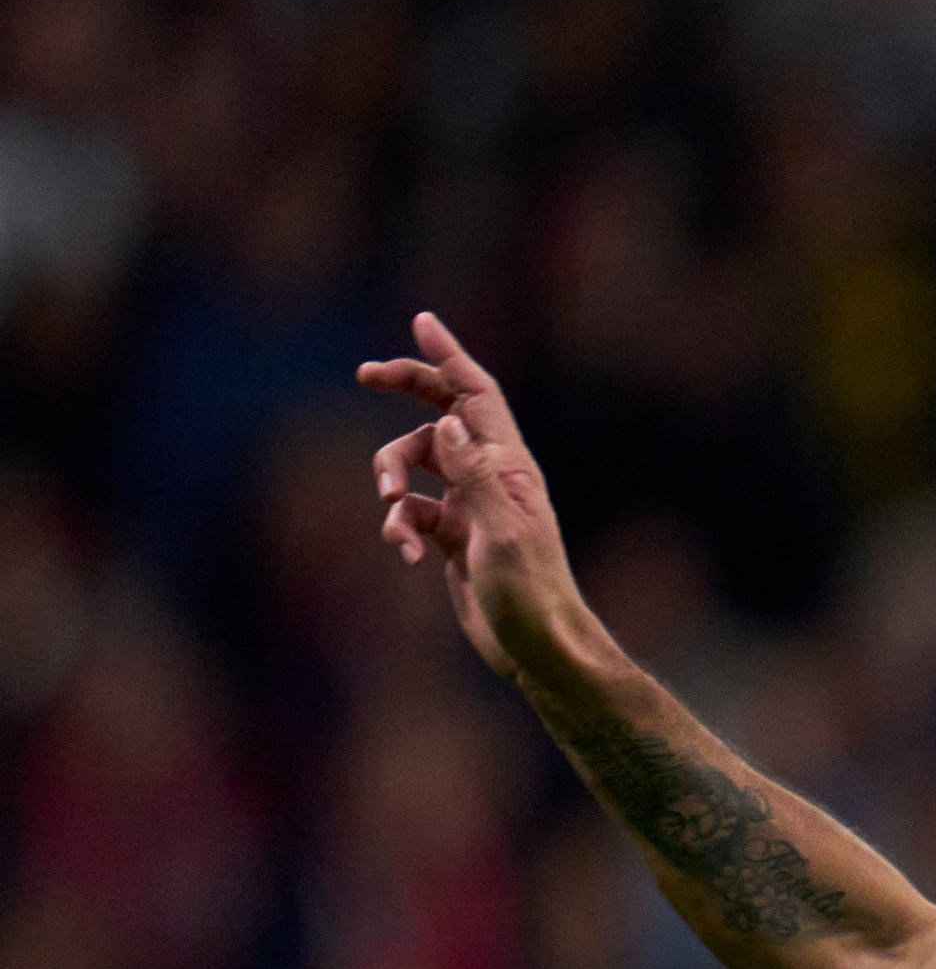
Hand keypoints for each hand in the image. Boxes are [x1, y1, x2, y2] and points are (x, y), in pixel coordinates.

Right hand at [359, 311, 590, 685]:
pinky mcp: (452, 536)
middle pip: (439, 415)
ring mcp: (469, 505)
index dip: (449, 357)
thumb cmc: (530, 591)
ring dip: (388, 479)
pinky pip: (409, 514)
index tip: (421, 321)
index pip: (476, 395)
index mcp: (508, 465)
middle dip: (404, 391)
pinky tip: (409, 558)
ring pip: (411, 465)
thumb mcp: (500, 530)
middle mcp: (489, 476)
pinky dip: (399, 529)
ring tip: (390, 510)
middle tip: (365, 374)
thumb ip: (471, 474)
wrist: (537, 647)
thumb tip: (446, 422)